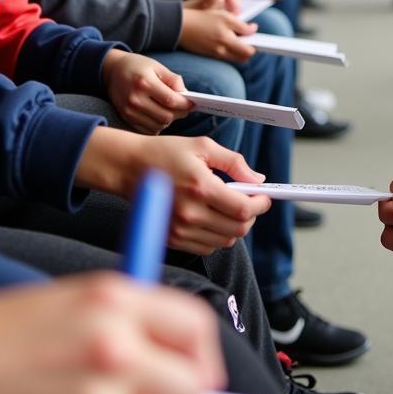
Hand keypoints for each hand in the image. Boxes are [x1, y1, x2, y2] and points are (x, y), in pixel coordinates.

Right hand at [78, 129, 270, 253]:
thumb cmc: (165, 153)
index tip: (264, 197)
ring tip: (229, 207)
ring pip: (225, 240)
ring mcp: (180, 229)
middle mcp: (190, 213)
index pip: (243, 209)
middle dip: (251, 215)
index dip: (261, 204)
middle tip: (250, 201)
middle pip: (238, 229)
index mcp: (201, 187)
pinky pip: (207, 247)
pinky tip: (212, 217)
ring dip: (235, 226)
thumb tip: (258, 180)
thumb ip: (235, 163)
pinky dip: (217, 236)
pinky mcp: (172, 239)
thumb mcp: (203, 146)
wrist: (128, 168)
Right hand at [103, 50, 192, 134]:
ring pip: (158, 125)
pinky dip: (158, 125)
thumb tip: (186, 96)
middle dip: (179, 114)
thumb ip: (174, 81)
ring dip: (169, 120)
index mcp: (144, 83)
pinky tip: (159, 115)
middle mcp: (135, 99)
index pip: (171, 100)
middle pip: (166, 116)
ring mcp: (129, 110)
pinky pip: (148, 129)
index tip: (193, 104)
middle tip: (184, 109)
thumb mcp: (157, 67)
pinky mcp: (125, 118)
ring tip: (172, 111)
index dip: (185, 104)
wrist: (112, 70)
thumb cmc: (138, 66)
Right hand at [179, 8, 255, 61]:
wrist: (180, 25)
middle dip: (247, 50)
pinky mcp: (208, 54)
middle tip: (247, 39)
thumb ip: (242, 26)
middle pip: (243, 58)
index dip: (255, 45)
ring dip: (238, 50)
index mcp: (227, 41)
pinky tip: (225, 40)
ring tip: (237, 39)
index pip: (249, 51)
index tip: (255, 37)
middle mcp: (222, 51)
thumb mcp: (225, 17)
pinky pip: (224, 56)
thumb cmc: (203, 17)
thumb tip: (253, 30)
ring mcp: (215, 54)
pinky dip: (228, 50)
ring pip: (234, 57)